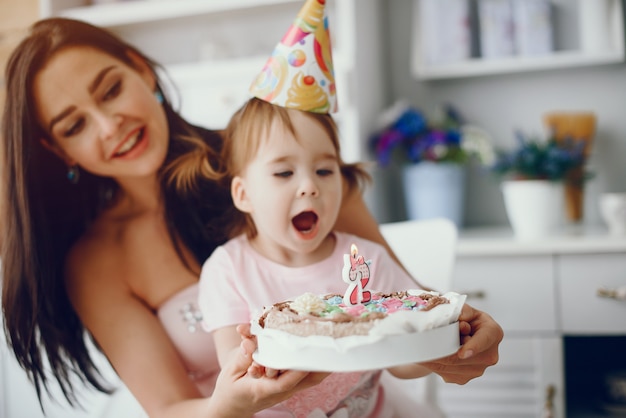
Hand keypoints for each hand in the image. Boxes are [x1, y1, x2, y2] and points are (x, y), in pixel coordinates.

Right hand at [210, 325, 328, 416]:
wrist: (231, 407)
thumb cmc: (230, 389)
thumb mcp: (229, 374)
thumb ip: (241, 359)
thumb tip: (249, 343)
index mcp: (263, 390)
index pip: (285, 382)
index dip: (297, 370)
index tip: (307, 354)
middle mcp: (279, 391)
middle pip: (307, 381)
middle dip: (321, 365)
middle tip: (332, 346)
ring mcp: (286, 390)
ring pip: (311, 379)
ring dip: (323, 364)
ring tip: (336, 346)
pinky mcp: (289, 386)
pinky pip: (307, 376)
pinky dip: (316, 364)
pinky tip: (324, 350)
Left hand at [419, 303, 502, 383]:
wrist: (458, 334)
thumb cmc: (463, 318)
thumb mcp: (464, 309)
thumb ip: (463, 310)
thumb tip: (459, 318)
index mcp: (493, 333)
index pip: (485, 339)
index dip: (473, 347)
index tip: (462, 353)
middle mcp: (489, 354)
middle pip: (462, 357)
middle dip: (443, 350)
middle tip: (426, 343)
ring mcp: (478, 369)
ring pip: (451, 366)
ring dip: (435, 357)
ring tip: (427, 346)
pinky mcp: (464, 378)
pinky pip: (445, 373)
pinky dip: (434, 364)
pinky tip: (431, 354)